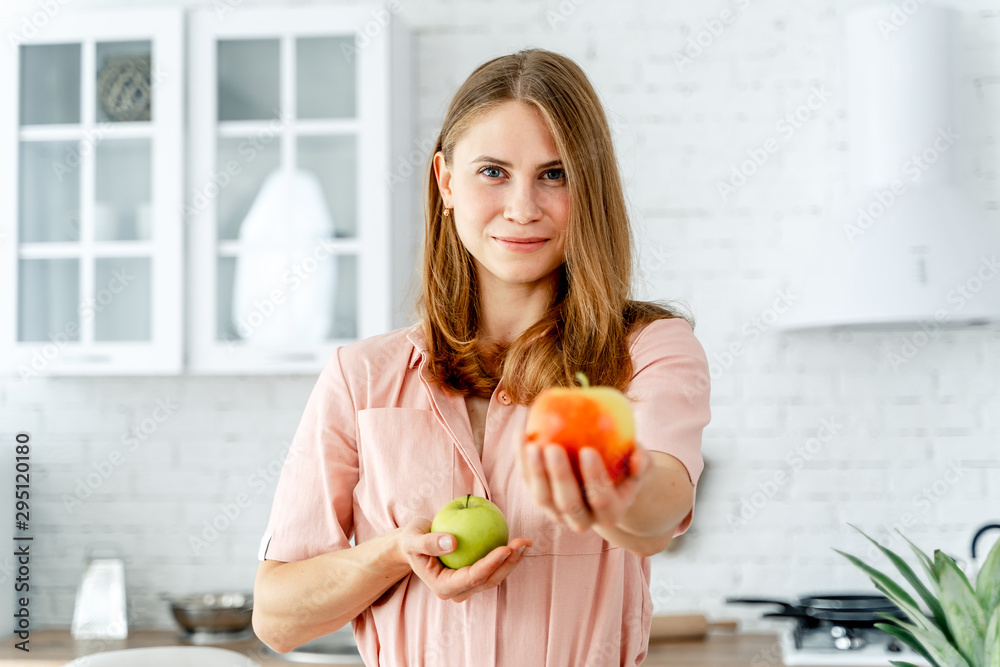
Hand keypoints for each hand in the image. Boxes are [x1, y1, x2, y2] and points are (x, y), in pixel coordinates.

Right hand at [395, 518, 530, 602]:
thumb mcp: (412, 539)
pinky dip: (506, 556)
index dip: (491, 564)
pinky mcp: (473, 576)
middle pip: (489, 580)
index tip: (506, 547)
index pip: (473, 577)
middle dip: (509, 563)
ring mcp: (466, 585)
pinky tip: (517, 542)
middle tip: (522, 542)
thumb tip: (452, 542)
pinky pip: (493, 568)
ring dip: (512, 561)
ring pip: (495, 577)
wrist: (413, 544)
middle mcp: (457, 591)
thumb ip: (428, 543)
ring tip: (525, 542)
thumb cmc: (411, 540)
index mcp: (443, 587)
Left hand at [516, 438, 652, 532]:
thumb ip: (642, 461)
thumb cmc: (625, 469)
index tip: (588, 450)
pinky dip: (522, 460)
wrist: (606, 487)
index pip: (601, 499)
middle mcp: (582, 520)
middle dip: (559, 476)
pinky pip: (528, 482)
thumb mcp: (640, 465)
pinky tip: (521, 435)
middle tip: (553, 447)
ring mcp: (558, 513)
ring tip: (532, 444)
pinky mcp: (541, 500)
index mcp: (611, 514)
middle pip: (568, 503)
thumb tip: (638, 456)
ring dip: (535, 472)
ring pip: (543, 498)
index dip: (594, 477)